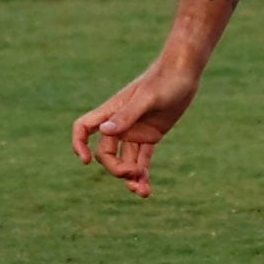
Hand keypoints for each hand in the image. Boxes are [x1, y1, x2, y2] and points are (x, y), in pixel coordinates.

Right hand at [70, 55, 199, 198]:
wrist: (185, 72)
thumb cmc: (165, 79)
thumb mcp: (148, 98)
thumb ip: (127, 115)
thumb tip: (104, 132)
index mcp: (112, 111)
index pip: (84, 128)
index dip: (79, 143)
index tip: (85, 160)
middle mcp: (120, 123)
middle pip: (106, 153)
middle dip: (116, 168)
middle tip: (133, 174)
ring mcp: (135, 130)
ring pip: (125, 160)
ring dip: (130, 177)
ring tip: (143, 192)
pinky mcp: (151, 135)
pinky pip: (142, 158)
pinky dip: (142, 172)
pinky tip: (147, 188)